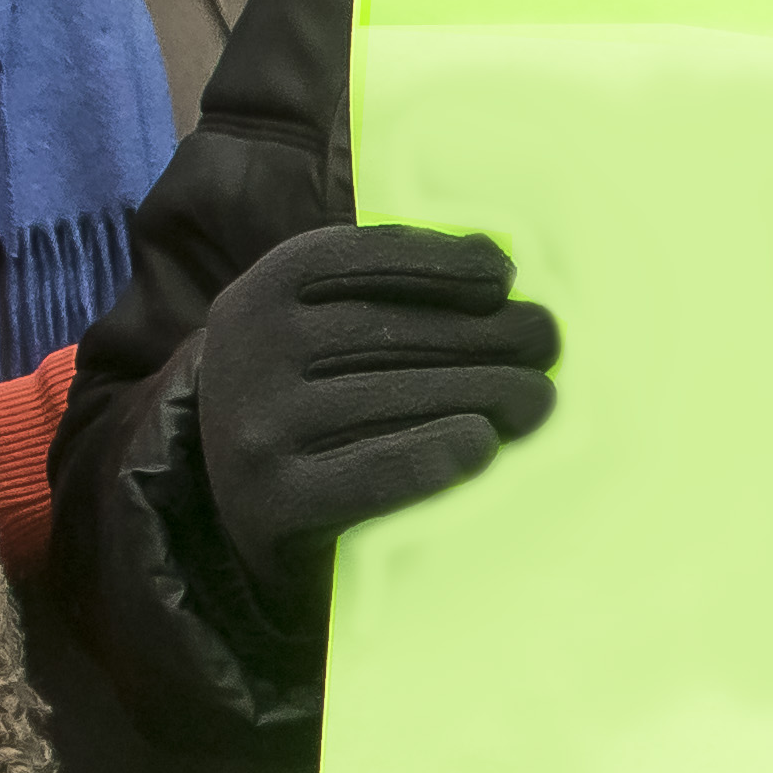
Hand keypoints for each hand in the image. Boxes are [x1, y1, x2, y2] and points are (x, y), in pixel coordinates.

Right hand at [192, 225, 560, 555]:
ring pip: (395, 397)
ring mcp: (257, 431)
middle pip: (389, 331)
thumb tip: (492, 257)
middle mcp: (249, 355)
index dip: (436, 260)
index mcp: (259, 295)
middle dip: (484, 333)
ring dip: (485, 393)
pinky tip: (484, 443)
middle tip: (546, 342)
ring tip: (538, 397)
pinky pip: (374, 473)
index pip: (356, 259)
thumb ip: (382, 291)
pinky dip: (436, 454)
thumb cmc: (301, 403)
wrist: (226, 514)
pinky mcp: (273, 505)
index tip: (503, 276)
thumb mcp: (313, 333)